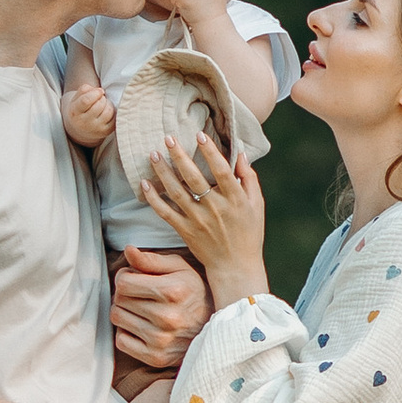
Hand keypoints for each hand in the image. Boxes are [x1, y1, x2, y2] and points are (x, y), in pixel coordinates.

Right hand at [63, 76, 116, 145]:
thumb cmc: (80, 109)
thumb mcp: (76, 98)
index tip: (99, 91)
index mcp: (74, 112)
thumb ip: (84, 89)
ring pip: (108, 111)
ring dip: (108, 104)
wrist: (80, 128)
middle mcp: (84, 123)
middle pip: (99, 105)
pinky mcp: (106, 132)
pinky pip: (114, 117)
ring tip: (103, 104)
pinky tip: (106, 112)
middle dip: (102, 98)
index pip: (86, 101)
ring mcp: (95, 129)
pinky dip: (113, 112)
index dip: (95, 93)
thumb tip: (100, 91)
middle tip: (99, 99)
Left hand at [112, 246, 208, 373]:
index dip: (125, 276)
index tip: (134, 278)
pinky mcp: (156, 357)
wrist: (215, 327)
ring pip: (117, 318)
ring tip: (141, 309)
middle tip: (139, 294)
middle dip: (125, 293)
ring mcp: (161, 340)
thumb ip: (151, 260)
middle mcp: (167, 317)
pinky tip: (142, 326)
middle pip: (119, 300)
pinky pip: (121, 341)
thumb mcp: (179, 268)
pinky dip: (127, 333)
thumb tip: (128, 250)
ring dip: (124, 311)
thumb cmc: (194, 292)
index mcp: (173, 291)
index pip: (123, 282)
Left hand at [141, 132, 267, 303]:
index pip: (221, 170)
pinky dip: (154, 199)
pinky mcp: (185, 231)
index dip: (210, 152)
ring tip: (153, 154)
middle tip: (168, 137)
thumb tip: (240, 153)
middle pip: (193, 177)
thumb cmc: (249, 233)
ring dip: (163, 172)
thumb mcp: (256, 205)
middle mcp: (215, 208)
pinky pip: (166, 212)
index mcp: (235, 199)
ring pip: (176, 192)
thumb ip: (248, 178)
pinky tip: (145, 184)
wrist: (235, 267)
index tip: (198, 135)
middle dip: (179, 155)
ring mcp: (198, 220)